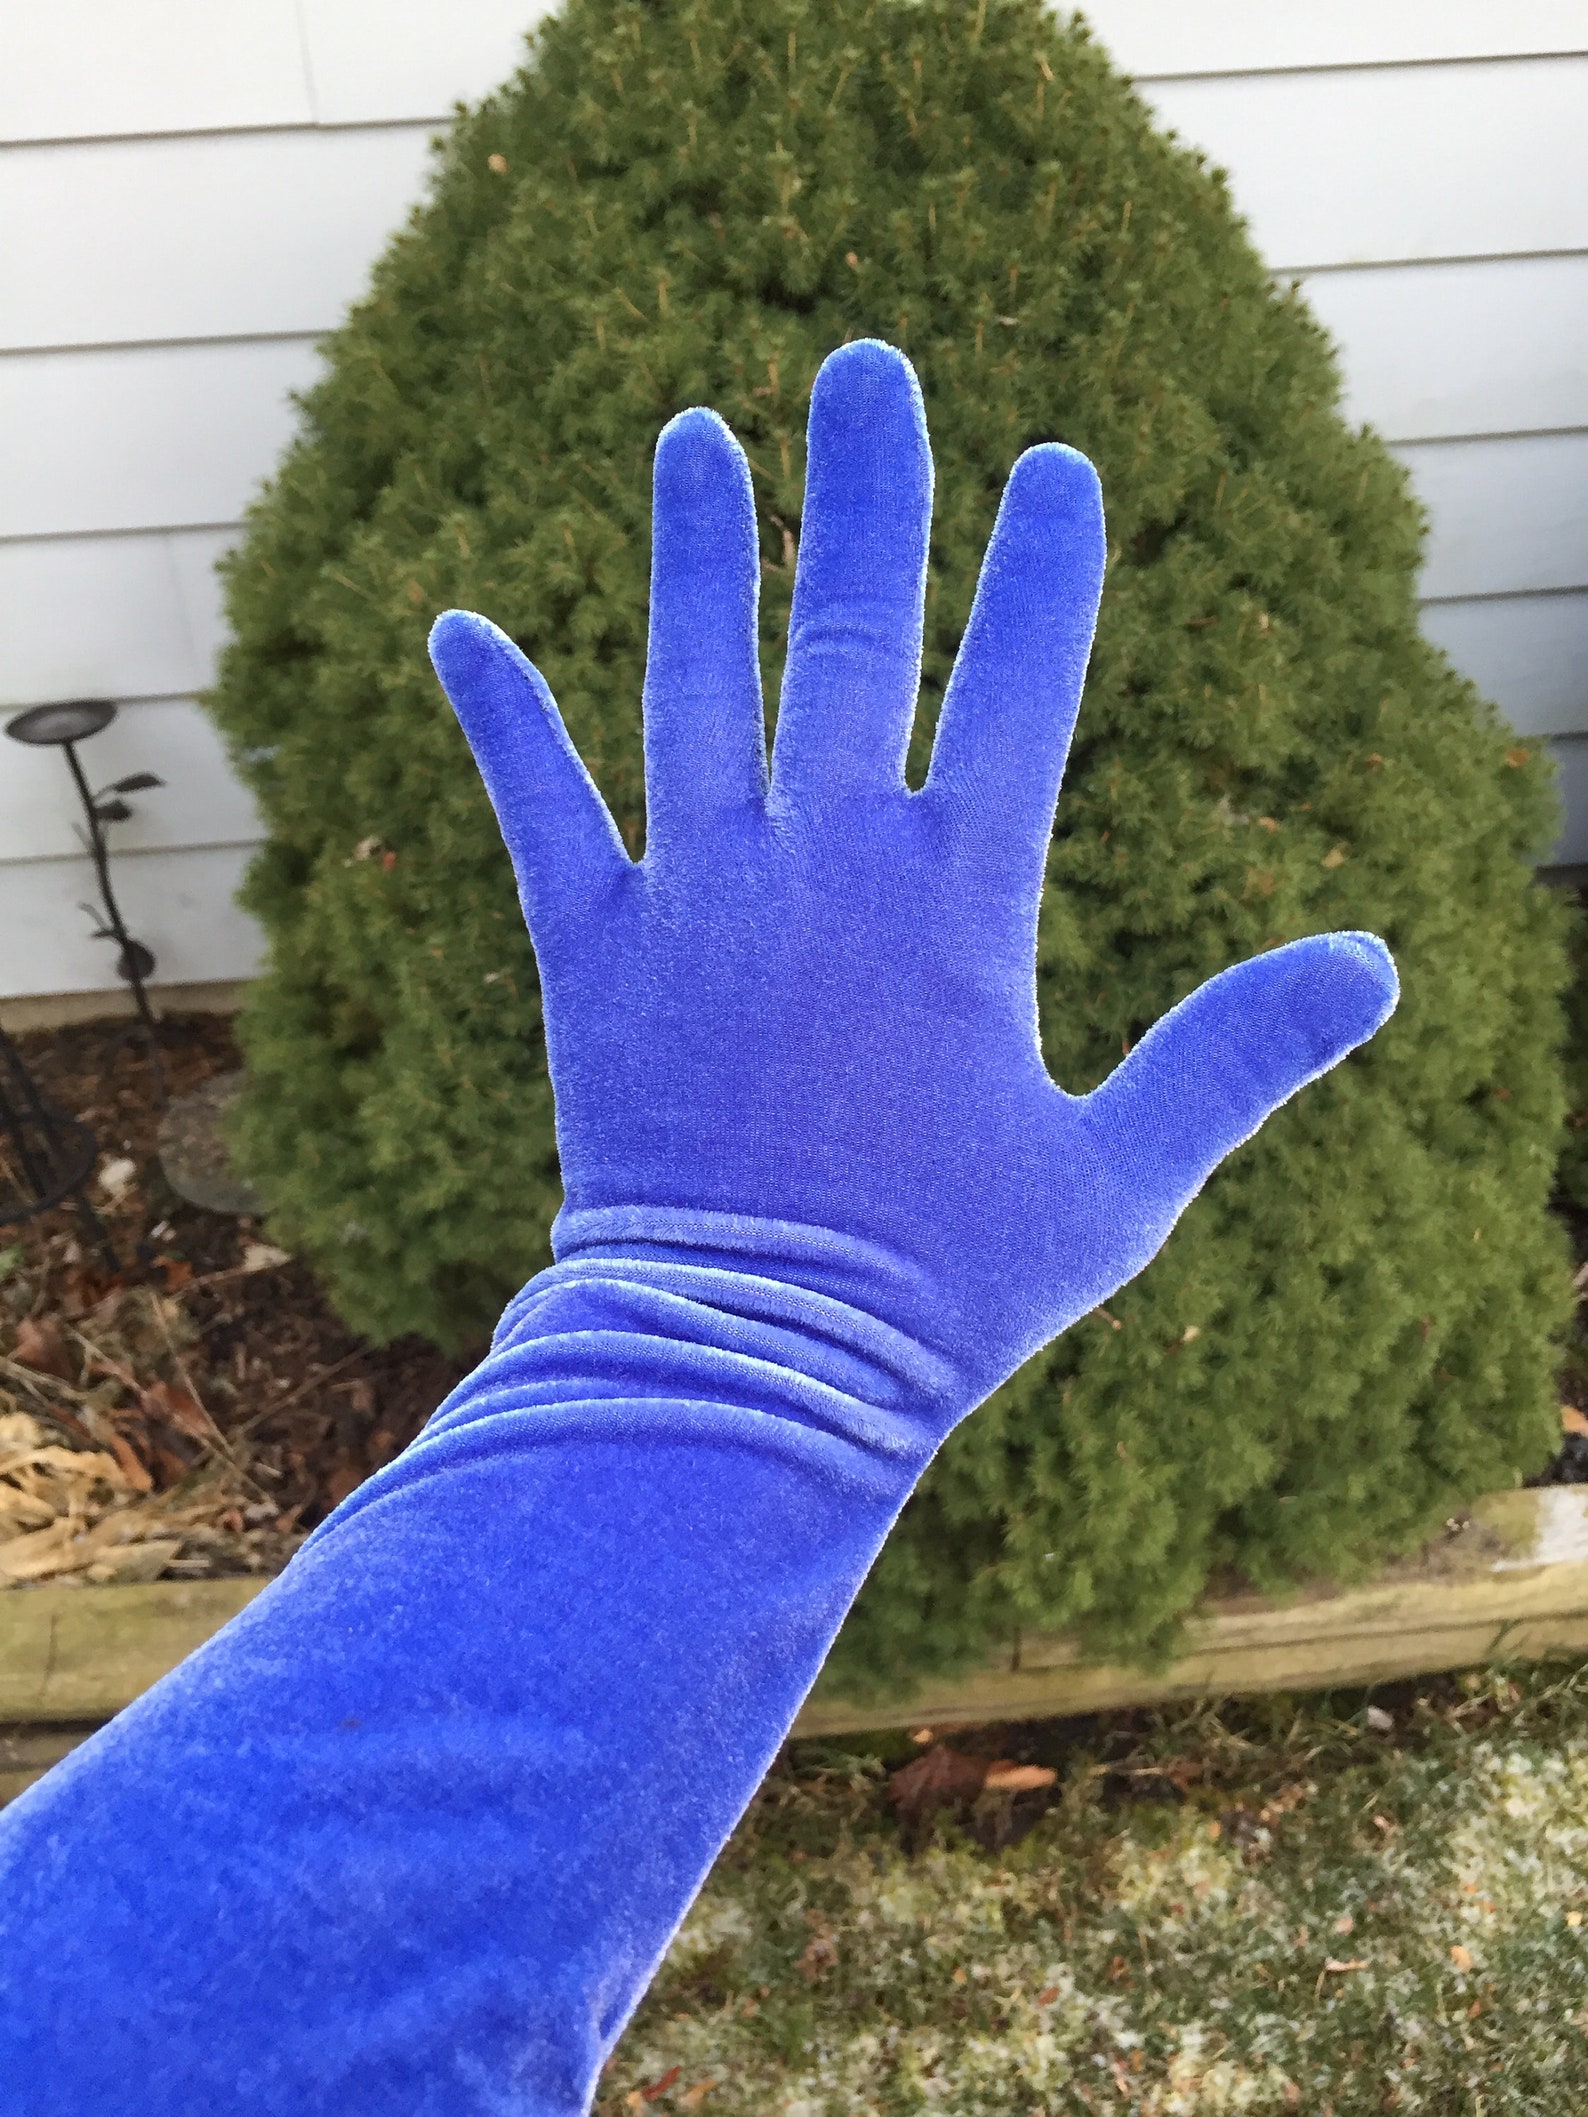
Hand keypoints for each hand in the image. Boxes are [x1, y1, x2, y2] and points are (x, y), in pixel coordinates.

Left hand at [430, 340, 1395, 1430]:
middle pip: (856, 636)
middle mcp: (823, 868)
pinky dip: (500, 720)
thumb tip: (1377, 961)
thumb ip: (1237, 1056)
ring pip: (694, 684)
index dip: (1045, 570)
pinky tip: (454, 628)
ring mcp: (696, 901)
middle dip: (873, 495)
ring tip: (693, 434)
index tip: (1058, 466)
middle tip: (874, 368)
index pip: (1020, 688)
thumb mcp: (1120, 1182)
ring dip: (695, 552)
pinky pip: (539, 812)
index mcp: (961, 905)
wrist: (744, 1376)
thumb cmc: (943, 1292)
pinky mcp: (588, 959)